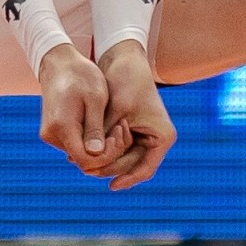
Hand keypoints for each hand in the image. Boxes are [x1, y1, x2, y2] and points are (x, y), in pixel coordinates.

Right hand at [37, 43, 125, 173]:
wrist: (60, 64)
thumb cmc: (81, 76)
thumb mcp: (95, 98)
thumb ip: (95, 127)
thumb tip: (96, 154)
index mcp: (62, 126)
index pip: (86, 160)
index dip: (106, 156)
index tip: (119, 136)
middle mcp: (51, 135)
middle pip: (82, 159)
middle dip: (106, 152)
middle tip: (121, 131)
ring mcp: (50, 134)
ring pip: (79, 154)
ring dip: (99, 147)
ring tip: (114, 127)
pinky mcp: (53, 132)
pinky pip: (74, 145)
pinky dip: (89, 142)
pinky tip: (102, 127)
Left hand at [92, 41, 175, 190]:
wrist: (124, 58)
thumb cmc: (125, 80)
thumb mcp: (114, 111)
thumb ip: (104, 136)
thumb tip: (86, 161)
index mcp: (162, 137)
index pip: (145, 169)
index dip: (127, 179)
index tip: (111, 186)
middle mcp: (155, 139)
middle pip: (132, 166)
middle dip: (110, 168)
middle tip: (86, 170)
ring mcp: (143, 135)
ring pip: (122, 159)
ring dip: (104, 160)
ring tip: (82, 162)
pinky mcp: (131, 130)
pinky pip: (117, 148)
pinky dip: (103, 149)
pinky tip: (85, 152)